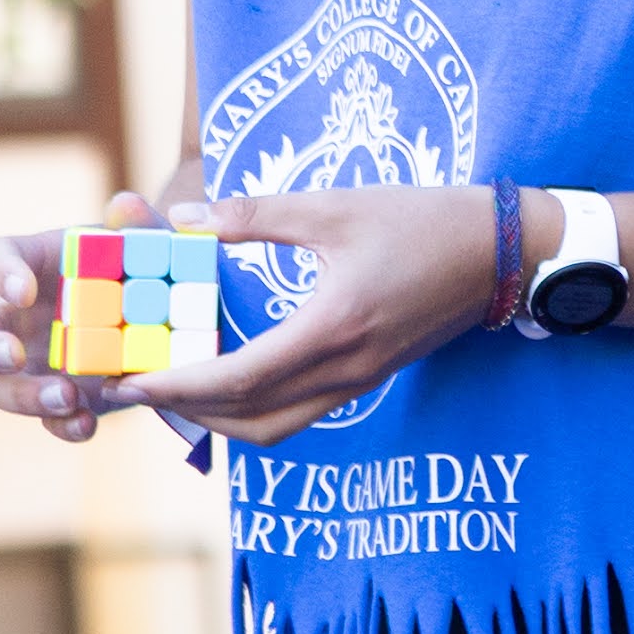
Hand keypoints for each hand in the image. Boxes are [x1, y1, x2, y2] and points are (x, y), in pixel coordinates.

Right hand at [0, 196, 166, 448]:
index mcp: (35, 265)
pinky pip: (47, 422)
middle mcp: (18, 318)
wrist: (175, 316)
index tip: (25, 290)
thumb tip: (126, 205)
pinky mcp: (63, 398)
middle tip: (16, 354)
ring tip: (68, 394)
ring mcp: (34, 364)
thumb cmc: (148, 265)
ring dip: (24, 396)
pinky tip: (87, 423)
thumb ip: (143, 225)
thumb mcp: (153, 244)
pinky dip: (63, 426)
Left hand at [126, 181, 533, 444]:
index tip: (130, 383)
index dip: (178, 385)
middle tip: (134, 393)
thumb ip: (256, 215)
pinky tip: (231, 382)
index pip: (239, 378)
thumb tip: (186, 218)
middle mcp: (347, 367)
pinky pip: (299, 413)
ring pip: (275, 427)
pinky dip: (255, 410)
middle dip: (184, 411)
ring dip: (219, 420)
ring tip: (177, 393)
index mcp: (334, 326)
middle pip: (249, 419)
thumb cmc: (424, 220)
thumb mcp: (335, 206)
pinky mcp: (370, 375)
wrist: (503, 250)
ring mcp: (362, 378)